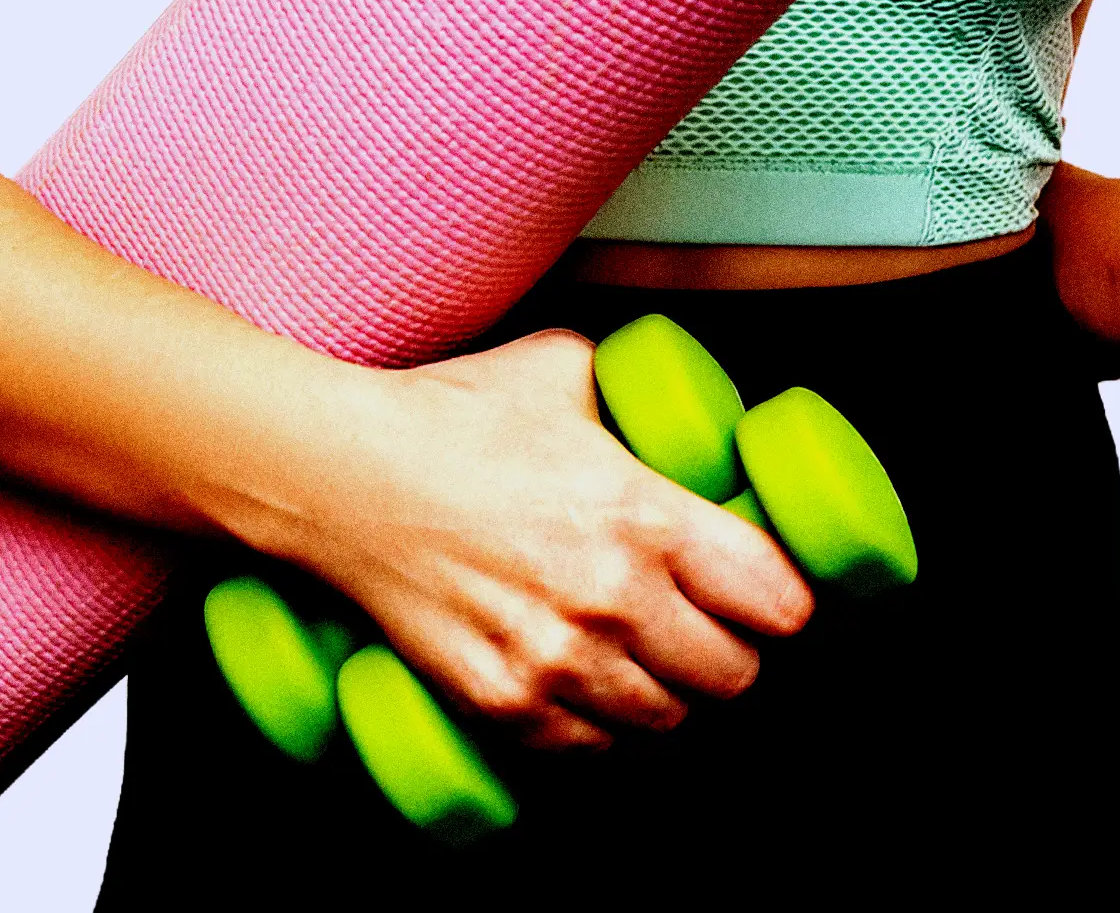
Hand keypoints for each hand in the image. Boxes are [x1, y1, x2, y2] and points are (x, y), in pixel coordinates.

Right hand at [285, 330, 812, 750]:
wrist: (338, 475)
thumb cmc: (453, 413)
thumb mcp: (568, 368)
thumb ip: (639, 397)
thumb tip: (686, 409)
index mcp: (645, 516)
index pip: (777, 604)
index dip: (781, 601)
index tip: (769, 596)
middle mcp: (611, 600)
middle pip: (736, 677)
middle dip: (732, 652)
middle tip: (710, 630)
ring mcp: (554, 662)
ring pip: (669, 724)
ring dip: (670, 696)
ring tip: (650, 662)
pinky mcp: (501, 704)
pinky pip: (593, 752)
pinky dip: (603, 731)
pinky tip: (592, 689)